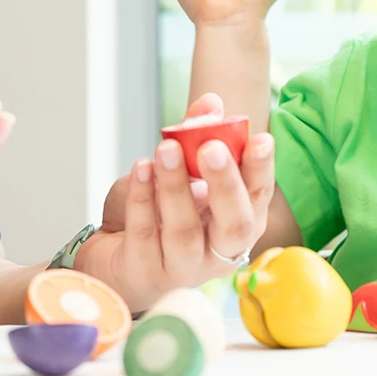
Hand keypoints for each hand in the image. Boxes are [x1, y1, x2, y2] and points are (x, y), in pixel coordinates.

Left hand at [82, 92, 274, 311]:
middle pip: (235, 225)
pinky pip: (144, 233)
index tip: (260, 139)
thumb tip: (211, 103)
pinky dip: (142, 197)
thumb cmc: (158, 215)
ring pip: (184, 232)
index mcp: (238, 224)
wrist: (115, 256)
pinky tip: (141, 167)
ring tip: (167, 148)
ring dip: (176, 187)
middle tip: (212, 148)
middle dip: (225, 184)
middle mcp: (218, 252)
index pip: (257, 197)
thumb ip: (197, 137)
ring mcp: (182, 267)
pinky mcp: (144, 272)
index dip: (261, 169)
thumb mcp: (180, 172)